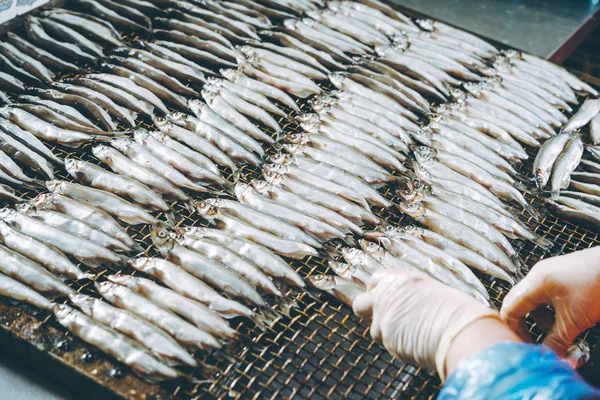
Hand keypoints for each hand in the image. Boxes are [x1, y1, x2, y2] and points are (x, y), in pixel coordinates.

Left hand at [353, 269, 501, 379]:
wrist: (460, 329)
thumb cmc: (455, 312)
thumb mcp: (431, 293)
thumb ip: (410, 297)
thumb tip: (403, 307)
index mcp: (402, 279)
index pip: (375, 280)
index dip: (376, 291)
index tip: (381, 299)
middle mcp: (388, 294)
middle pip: (360, 304)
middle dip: (367, 313)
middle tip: (383, 321)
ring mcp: (384, 315)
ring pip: (375, 330)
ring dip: (388, 335)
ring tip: (413, 335)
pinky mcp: (386, 335)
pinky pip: (387, 344)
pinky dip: (398, 347)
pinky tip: (415, 344)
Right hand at [501, 247, 599, 356]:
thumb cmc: (599, 284)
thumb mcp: (575, 321)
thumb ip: (557, 341)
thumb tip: (549, 357)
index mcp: (535, 283)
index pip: (510, 309)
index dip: (515, 330)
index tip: (525, 345)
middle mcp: (538, 274)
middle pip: (520, 304)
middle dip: (528, 325)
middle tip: (537, 342)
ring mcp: (550, 273)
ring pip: (535, 301)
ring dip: (543, 319)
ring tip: (560, 332)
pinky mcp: (563, 275)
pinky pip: (548, 296)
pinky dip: (554, 311)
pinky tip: (569, 319)